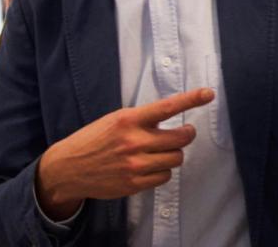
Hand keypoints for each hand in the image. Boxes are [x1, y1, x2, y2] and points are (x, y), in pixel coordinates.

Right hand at [35, 87, 214, 219]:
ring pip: (176, 158)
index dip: (191, 99)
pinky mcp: (133, 183)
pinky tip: (152, 166)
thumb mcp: (115, 120)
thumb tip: (170, 122)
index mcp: (129, 119)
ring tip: (162, 151)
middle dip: (187, 134)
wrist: (68, 167)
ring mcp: (134, 164)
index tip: (208, 93)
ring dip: (174, 154)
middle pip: (180, 138)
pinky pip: (164, 176)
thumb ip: (142, 120)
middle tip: (185, 132)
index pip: (168, 107)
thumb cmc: (95, 139)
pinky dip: (163, 171)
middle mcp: (133, 141)